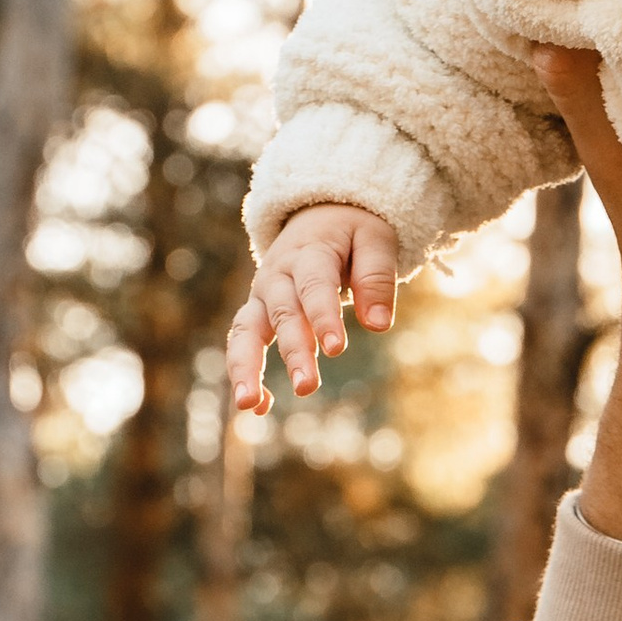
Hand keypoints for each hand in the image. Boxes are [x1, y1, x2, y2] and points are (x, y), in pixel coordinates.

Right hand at [229, 201, 399, 411]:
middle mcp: (278, 274)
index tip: (337, 349)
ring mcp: (263, 294)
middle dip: (293, 350)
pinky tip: (257, 407)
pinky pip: (243, 341)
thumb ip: (376, 278)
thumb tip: (378, 325)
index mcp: (309, 251)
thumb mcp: (374, 239)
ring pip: (246, 329)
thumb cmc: (353, 231)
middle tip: (307, 387)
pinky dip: (245, 372)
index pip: (314, 285)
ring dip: (246, 366)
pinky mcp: (257, 311)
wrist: (318, 213)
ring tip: (248, 404)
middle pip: (282, 312)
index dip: (323, 316)